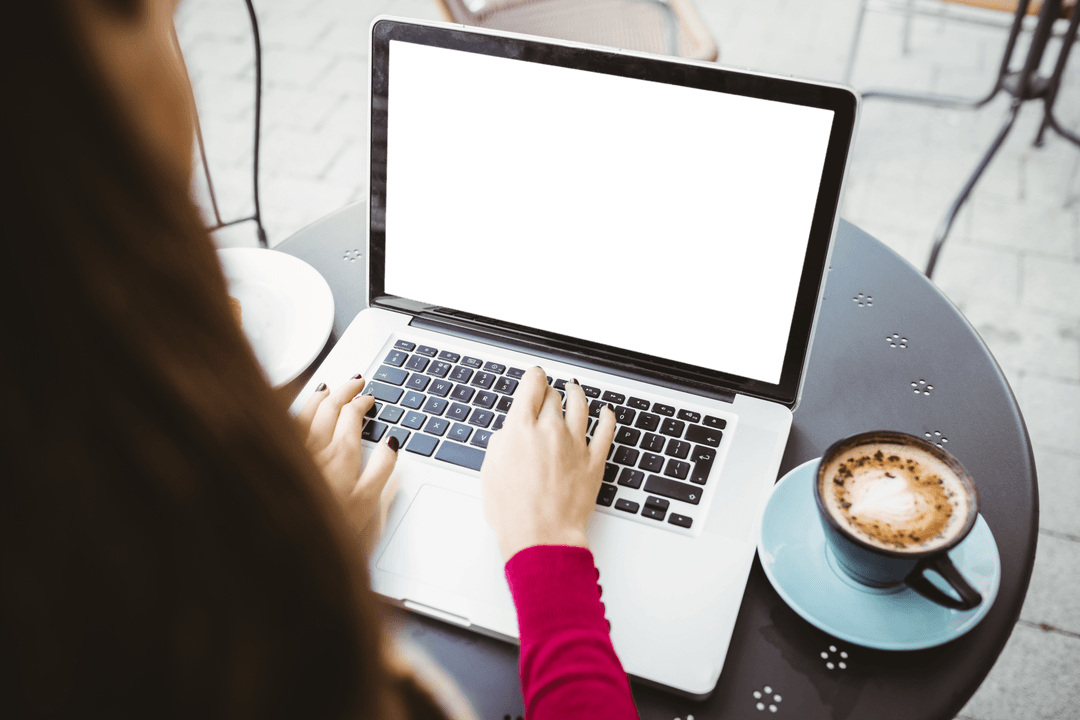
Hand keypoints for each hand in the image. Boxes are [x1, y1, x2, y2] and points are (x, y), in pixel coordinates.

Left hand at [297, 375, 398, 538]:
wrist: (284, 545)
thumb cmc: (329, 526)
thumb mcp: (368, 502)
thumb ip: (383, 468)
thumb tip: (392, 443)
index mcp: (341, 453)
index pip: (352, 415)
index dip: (363, 402)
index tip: (369, 398)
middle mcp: (315, 446)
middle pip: (329, 406)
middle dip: (344, 389)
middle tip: (355, 381)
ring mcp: (293, 450)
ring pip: (305, 411)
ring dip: (319, 396)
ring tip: (327, 388)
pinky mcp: (276, 458)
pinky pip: (286, 423)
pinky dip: (295, 411)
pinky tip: (296, 412)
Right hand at [480, 367, 616, 561]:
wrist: (541, 535)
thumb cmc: (513, 511)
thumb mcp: (490, 471)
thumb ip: (502, 442)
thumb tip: (511, 432)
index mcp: (521, 429)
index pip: (531, 385)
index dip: (533, 377)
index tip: (535, 377)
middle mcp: (550, 430)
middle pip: (554, 396)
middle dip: (549, 391)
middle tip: (548, 393)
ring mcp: (575, 444)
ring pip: (581, 405)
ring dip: (577, 394)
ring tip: (575, 390)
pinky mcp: (594, 461)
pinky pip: (606, 430)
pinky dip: (608, 417)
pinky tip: (607, 412)